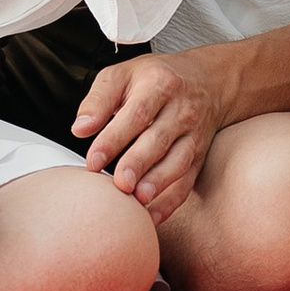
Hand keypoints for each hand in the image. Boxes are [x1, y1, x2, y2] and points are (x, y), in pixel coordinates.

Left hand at [72, 44, 240, 220]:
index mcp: (159, 85)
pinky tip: (153, 216)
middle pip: (159, 139)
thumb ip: (99, 100)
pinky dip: (172, 201)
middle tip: (120, 183)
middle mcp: (180, 111)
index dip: (114, 138)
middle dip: (139, 163)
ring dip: (159, 183)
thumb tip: (80, 128)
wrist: (209, 80)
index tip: (93, 160)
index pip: (136, 114)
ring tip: (138, 199)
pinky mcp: (198, 157)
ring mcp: (193, 135)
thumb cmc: (156, 78)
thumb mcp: (124, 74)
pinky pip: (188, 182)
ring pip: (178, 162)